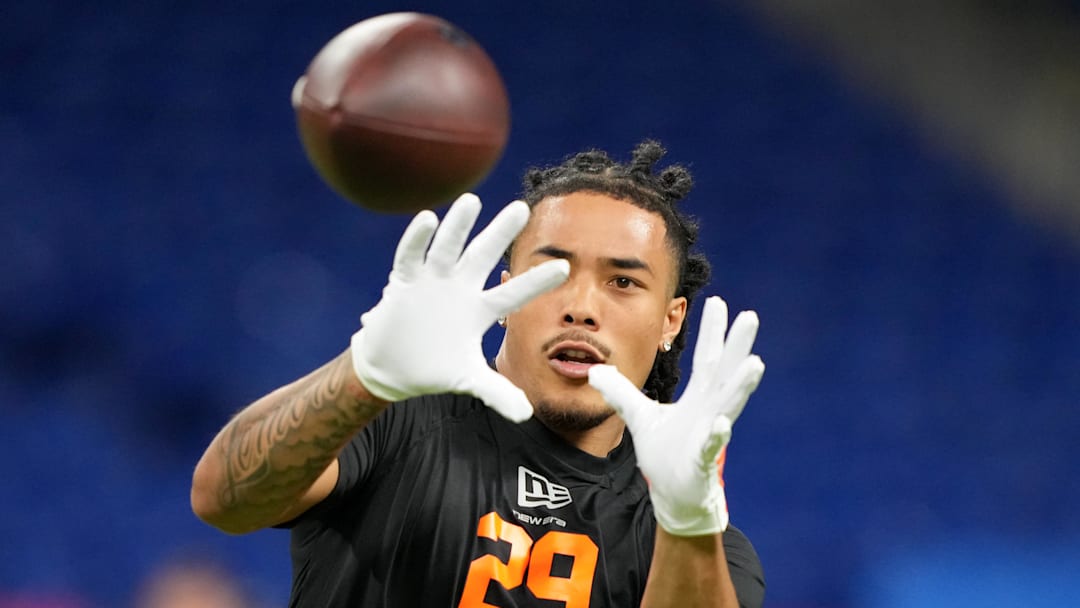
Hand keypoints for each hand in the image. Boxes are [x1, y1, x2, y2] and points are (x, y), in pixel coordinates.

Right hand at [351, 193, 569, 420]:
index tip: (565, 267)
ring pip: (448, 248)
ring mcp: (432, 282)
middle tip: (522, 208)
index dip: (537, 282)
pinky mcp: (404, 283)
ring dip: (459, 226)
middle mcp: (460, 289)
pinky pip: (411, 257)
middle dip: (500, 233)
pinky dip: (417, 240)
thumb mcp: (468, 379)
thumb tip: (527, 413)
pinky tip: (427, 219)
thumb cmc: (435, 367)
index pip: (514, 293)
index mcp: (480, 310)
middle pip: (483, 256)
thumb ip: (496, 392)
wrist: (393, 368)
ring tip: (472, 201)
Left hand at [588, 296, 763, 534]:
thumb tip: (595, 370)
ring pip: (728, 405)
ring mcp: (709, 433)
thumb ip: (620, 391)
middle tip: (750, 317)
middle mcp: (710, 410)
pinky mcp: (701, 460)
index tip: (718, 302)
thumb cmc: (665, 453)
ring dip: (741, 385)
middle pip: (725, 372)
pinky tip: (720, 424)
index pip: (707, 358)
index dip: (712, 331)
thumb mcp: (639, 416)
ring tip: (754, 363)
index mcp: (699, 397)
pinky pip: (711, 446)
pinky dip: (715, 435)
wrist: (674, 494)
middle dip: (738, 345)